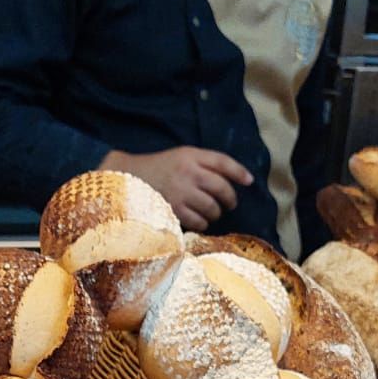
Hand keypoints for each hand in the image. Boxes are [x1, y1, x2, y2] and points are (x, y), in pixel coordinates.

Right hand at [101, 146, 252, 230]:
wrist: (127, 178)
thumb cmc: (158, 169)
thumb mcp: (180, 157)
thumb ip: (202, 164)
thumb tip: (231, 180)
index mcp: (190, 155)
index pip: (222, 161)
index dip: (239, 171)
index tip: (249, 181)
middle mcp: (187, 171)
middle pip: (221, 187)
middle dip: (230, 198)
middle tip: (230, 204)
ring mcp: (181, 191)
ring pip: (212, 207)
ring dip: (216, 213)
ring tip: (213, 213)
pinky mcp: (173, 209)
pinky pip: (199, 221)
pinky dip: (204, 223)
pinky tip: (200, 221)